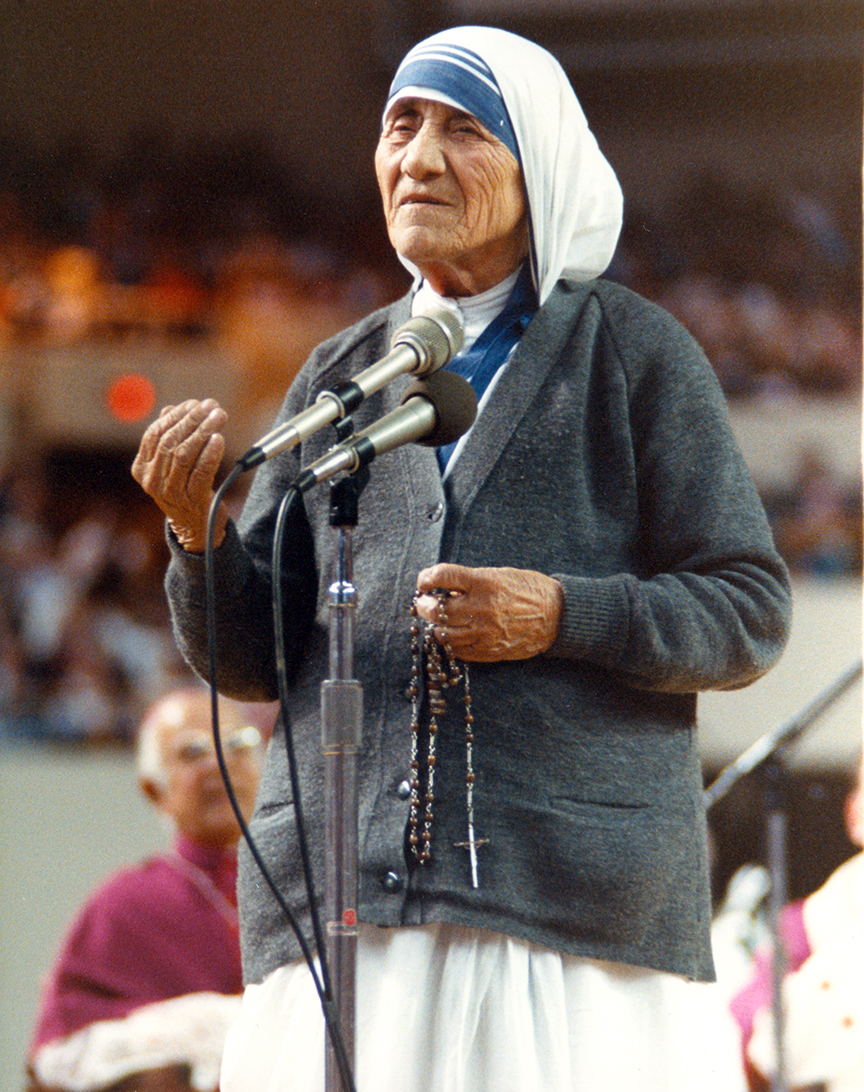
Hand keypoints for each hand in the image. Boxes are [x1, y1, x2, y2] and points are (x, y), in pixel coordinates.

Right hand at [132, 398, 228, 552]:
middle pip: (170, 441)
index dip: (175, 416)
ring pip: (185, 454)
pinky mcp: (192, 500)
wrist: (196, 527)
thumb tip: (170, 410)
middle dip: (192, 420)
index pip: (155, 434)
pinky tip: (219, 439)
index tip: (195, 403)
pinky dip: (211, 453)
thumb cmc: (185, 489)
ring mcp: (171, 493)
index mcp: (142, 468)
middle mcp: (152, 481)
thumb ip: (169, 439)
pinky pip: (201, 472)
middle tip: (211, 406)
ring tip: (219, 416)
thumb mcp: (172, 465)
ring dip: (204, 431)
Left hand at [414, 563, 563, 661]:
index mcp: (484, 583)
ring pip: (443, 635)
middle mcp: (481, 609)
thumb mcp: (499, 575)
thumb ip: (470, 582)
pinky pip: (458, 651)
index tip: (424, 581)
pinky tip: (454, 633)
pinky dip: (451, 642)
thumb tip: (442, 588)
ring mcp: (484, 633)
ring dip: (436, 627)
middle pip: (436, 610)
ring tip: (438, 620)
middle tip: (423, 603)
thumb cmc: (527, 590)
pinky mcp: (488, 651)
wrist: (557, 615)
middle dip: (423, 606)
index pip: (441, 576)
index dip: (426, 578)